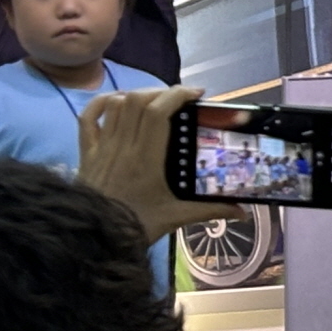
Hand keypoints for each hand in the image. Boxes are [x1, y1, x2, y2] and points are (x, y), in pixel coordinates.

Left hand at [75, 86, 236, 242]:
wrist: (94, 238)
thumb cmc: (136, 225)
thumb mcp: (176, 217)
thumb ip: (211, 210)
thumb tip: (244, 213)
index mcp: (146, 159)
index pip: (158, 113)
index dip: (177, 95)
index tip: (197, 94)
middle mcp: (123, 146)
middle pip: (138, 101)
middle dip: (162, 92)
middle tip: (181, 100)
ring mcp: (102, 147)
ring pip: (116, 104)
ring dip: (137, 95)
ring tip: (156, 100)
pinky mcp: (87, 152)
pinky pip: (88, 117)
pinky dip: (101, 102)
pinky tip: (117, 101)